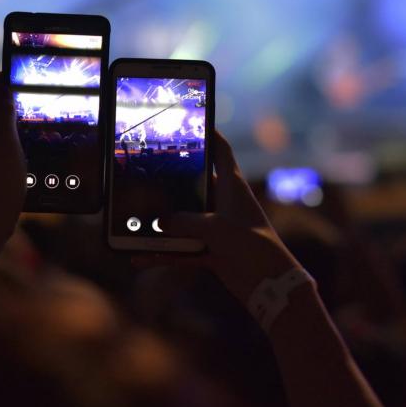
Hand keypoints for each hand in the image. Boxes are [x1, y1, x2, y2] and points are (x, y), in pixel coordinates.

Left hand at [0, 72, 25, 237]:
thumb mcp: (7, 144)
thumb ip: (4, 114)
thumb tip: (4, 87)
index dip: (1, 76)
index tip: (22, 74)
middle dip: (7, 92)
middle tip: (31, 91)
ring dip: (10, 110)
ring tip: (31, 112)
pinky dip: (10, 129)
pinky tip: (25, 138)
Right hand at [135, 131, 302, 305]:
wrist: (271, 285)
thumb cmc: (252, 247)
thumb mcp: (217, 229)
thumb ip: (185, 222)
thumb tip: (160, 223)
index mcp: (232, 187)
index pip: (221, 151)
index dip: (209, 134)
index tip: (192, 121)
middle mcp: (223, 203)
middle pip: (194, 183)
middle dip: (172, 179)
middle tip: (144, 169)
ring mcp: (216, 227)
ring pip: (183, 218)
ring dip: (161, 222)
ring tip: (134, 216)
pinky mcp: (211, 250)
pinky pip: (180, 249)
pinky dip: (162, 253)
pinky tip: (140, 257)